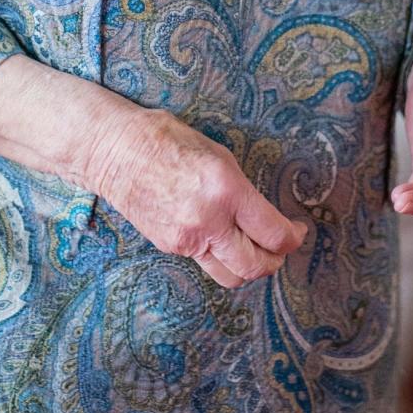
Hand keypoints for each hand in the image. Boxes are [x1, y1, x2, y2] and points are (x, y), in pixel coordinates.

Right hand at [0, 56, 305, 289]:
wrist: (114, 150)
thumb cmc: (165, 137)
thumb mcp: (215, 151)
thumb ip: (240, 188)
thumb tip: (262, 213)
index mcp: (226, 187)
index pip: (273, 232)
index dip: (293, 237)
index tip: (298, 230)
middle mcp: (209, 219)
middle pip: (256, 266)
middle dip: (276, 261)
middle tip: (282, 246)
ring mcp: (187, 238)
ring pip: (231, 275)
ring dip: (250, 268)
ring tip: (256, 250)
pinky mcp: (171, 246)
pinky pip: (206, 263)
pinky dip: (221, 256)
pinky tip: (222, 238)